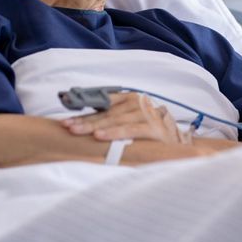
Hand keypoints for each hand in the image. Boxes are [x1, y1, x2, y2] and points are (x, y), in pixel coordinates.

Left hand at [61, 92, 185, 142]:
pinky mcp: (153, 129)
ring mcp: (147, 115)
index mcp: (131, 98)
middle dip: (85, 120)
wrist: (175, 142)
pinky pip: (130, 130)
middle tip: (67, 126)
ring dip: (94, 125)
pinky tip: (99, 136)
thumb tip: (80, 121)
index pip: (103, 103)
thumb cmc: (147, 131)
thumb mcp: (129, 120)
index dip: (85, 108)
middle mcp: (139, 103)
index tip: (67, 114)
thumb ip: (110, 118)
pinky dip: (114, 133)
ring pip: (115, 119)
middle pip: (107, 112)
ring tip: (77, 130)